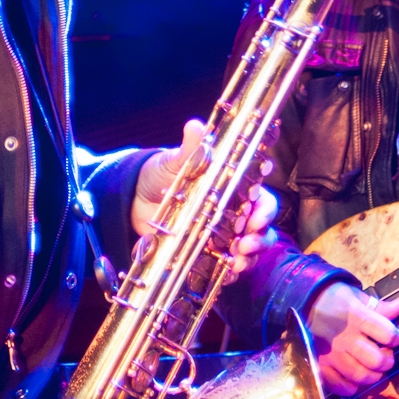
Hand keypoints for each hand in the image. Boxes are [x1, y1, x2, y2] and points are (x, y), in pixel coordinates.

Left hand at [131, 121, 276, 281]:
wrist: (134, 199)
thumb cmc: (161, 175)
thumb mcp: (175, 161)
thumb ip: (190, 148)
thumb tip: (195, 126)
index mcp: (232, 187)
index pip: (261, 194)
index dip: (264, 204)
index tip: (255, 209)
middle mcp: (234, 211)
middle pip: (262, 224)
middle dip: (261, 233)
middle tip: (246, 237)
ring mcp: (224, 233)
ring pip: (253, 246)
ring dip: (251, 254)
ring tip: (238, 258)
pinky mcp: (210, 252)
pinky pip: (231, 265)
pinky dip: (234, 271)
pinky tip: (229, 272)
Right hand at [306, 282, 398, 395]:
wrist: (302, 301)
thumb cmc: (333, 299)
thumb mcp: (356, 297)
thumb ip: (379, 306)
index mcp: (357, 317)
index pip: (387, 334)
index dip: (395, 338)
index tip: (393, 338)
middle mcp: (345, 338)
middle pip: (376, 360)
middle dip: (387, 361)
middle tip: (385, 357)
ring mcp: (331, 353)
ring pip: (359, 375)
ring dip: (372, 376)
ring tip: (373, 370)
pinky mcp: (319, 363)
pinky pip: (338, 385)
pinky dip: (350, 387)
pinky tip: (354, 380)